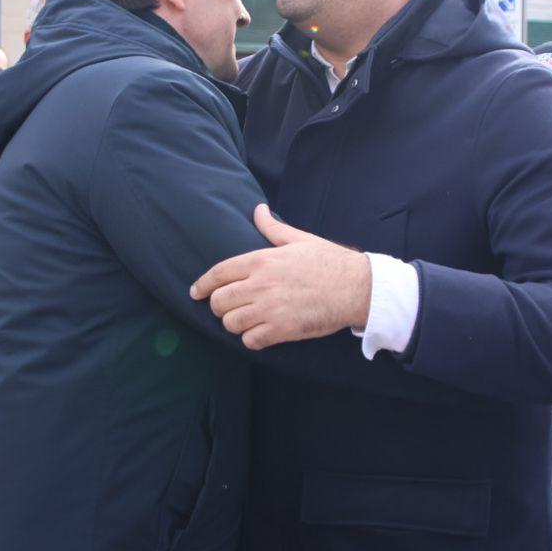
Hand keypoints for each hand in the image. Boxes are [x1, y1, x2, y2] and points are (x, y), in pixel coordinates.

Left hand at [190, 204, 370, 350]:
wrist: (356, 287)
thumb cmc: (329, 261)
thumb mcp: (299, 238)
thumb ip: (272, 227)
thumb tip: (257, 209)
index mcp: (262, 260)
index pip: (219, 273)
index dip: (203, 284)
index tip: (196, 292)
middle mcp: (261, 284)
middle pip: (219, 302)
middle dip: (220, 306)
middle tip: (230, 307)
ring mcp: (270, 309)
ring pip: (231, 323)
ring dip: (236, 323)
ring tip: (246, 320)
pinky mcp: (281, 330)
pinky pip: (250, 341)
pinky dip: (251, 339)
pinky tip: (260, 333)